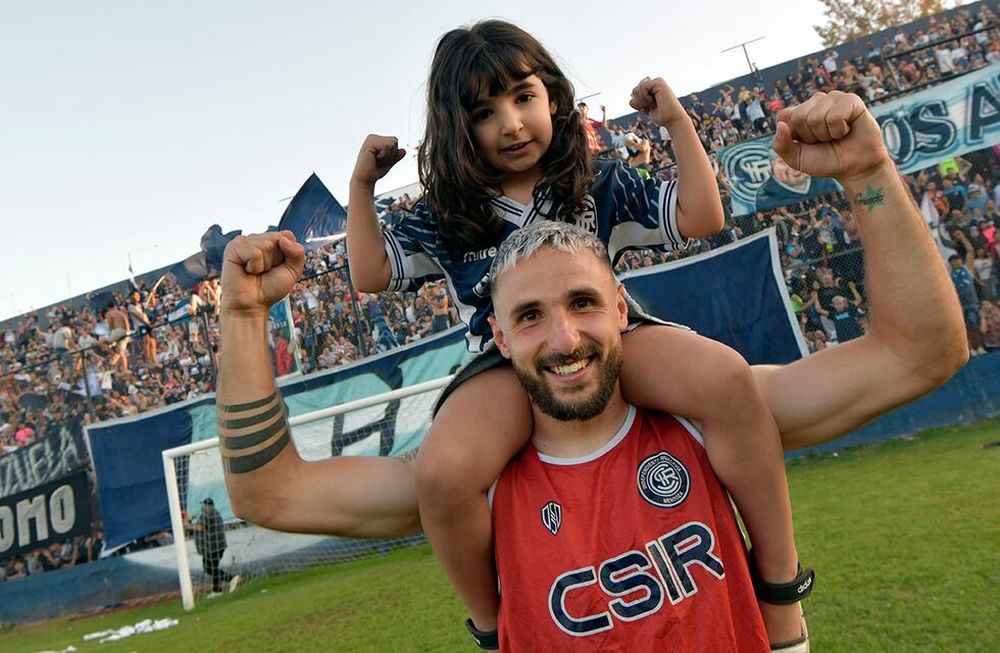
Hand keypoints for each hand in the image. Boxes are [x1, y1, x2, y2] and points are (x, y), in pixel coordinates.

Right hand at [220, 231, 305, 315]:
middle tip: (265, 271)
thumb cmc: (270, 288)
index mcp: (272, 241)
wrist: (252, 305)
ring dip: (264, 265)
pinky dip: (254, 266)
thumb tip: (282, 240)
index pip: (287, 235)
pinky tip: (246, 270)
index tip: (278, 267)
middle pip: (278, 239)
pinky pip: (254, 253)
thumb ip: (298, 253)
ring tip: (255, 272)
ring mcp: (245, 241)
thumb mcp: (293, 271)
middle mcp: (258, 238)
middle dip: (276, 260)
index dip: (287, 255)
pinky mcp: (234, 247)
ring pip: (266, 245)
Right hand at [352, 134, 405, 186]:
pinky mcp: (370, 143)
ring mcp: (371, 139)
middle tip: (379, 161)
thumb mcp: (388, 163)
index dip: (392, 154)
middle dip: (391, 154)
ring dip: (387, 156)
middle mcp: (373, 137)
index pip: (394, 141)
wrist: (365, 180)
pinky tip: (374, 159)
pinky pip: (387, 146)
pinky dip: (384, 156)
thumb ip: (395, 156)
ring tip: (376, 160)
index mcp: (376, 140)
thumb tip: (404, 151)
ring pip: (392, 143)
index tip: (381, 160)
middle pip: (395, 140)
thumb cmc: (374, 172)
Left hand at [629, 77, 685, 126]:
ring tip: (654, 104)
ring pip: (637, 89)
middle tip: (652, 106)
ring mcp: (657, 82)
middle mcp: (655, 84)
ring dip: (643, 101)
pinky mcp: (659, 82)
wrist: (673, 120)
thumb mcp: (647, 109)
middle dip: (639, 102)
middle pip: (634, 90)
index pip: (635, 93)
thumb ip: (639, 104)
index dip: (638, 103)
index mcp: (653, 89)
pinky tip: (654, 101)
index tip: (649, 108)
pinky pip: (642, 88)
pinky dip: (645, 97)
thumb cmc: (663, 116)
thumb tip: (631, 101)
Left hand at [771, 91, 890, 182]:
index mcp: (799, 112)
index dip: (794, 135)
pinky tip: (848, 130)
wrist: (854, 168)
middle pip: (799, 117)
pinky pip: (835, 116)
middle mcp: (815, 102)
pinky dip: (840, 130)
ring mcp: (832, 98)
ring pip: (816, 116)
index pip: (784, 116)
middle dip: (811, 136)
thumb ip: (781, 145)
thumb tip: (780, 125)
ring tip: (837, 135)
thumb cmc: (825, 161)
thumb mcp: (796, 159)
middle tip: (825, 140)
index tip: (807, 143)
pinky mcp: (851, 100)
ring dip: (826, 134)